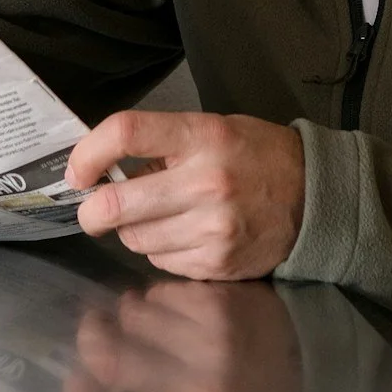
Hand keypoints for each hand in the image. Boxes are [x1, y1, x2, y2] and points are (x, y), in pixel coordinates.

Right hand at [64, 279, 302, 391]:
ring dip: (127, 315)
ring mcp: (210, 342)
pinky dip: (155, 296)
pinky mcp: (219, 302)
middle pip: (111, 363)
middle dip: (92, 341)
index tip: (75, 383)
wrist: (311, 358)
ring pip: (133, 317)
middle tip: (92, 329)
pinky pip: (161, 291)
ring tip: (139, 317)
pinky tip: (169, 303)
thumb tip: (93, 384)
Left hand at [67, 109, 304, 278]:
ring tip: (157, 217)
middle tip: (92, 209)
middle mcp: (206, 182)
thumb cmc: (257, 155)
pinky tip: (183, 235)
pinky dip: (161, 250)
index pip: (126, 133)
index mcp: (202, 136)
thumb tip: (105, 171)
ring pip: (136, 239)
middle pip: (118, 204)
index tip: (77, 170)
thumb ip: (162, 147)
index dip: (88, 152)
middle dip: (92, 211)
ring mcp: (212, 228)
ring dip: (133, 230)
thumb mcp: (213, 129)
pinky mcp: (217, 262)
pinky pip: (162, 262)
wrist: (314, 196)